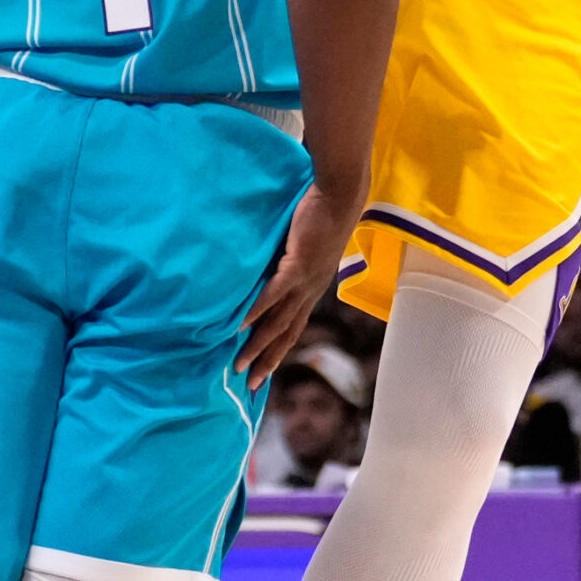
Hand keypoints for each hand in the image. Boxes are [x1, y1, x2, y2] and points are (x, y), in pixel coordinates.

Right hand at [235, 181, 359, 390]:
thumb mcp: (306, 244)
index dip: (277, 351)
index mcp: (312, 288)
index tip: (262, 372)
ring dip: (258, 346)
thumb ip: (289, 259)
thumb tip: (269, 265)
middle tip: (250, 386)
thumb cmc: (321, 213)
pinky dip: (258, 310)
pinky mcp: (298, 264)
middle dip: (268, 361)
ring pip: (279, 321)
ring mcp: (305, 281)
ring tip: (240, 365)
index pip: (293, 327)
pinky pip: (274, 293)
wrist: (340, 193)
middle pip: (286, 334)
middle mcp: (310, 291)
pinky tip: (242, 326)